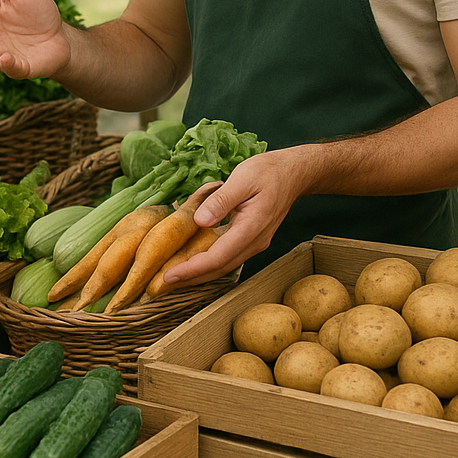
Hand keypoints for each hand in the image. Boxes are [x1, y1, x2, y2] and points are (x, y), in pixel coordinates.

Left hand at [161, 147, 311, 286]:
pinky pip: (227, 256)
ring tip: (174, 277)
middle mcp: (254, 242)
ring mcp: (254, 242)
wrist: (293, 174)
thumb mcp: (242, 179)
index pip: (217, 257)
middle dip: (191, 278)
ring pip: (224, 265)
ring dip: (199, 274)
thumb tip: (200, 221)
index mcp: (251, 229)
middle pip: (219, 269)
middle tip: (163, 284)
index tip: (169, 276)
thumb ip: (221, 200)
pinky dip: (208, 263)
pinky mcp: (251, 239)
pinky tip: (193, 261)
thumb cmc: (267, 172)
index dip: (192, 269)